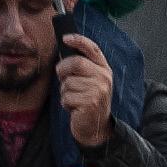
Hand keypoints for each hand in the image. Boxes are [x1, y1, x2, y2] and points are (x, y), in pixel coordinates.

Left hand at [57, 30, 116, 148]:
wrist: (96, 127)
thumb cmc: (88, 100)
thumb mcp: (90, 81)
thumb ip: (81, 67)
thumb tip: (64, 52)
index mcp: (104, 69)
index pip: (92, 48)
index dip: (78, 41)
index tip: (65, 38)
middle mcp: (104, 77)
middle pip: (76, 63)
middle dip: (63, 70)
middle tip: (62, 78)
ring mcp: (98, 90)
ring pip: (68, 82)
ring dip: (64, 91)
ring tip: (74, 98)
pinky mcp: (90, 103)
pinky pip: (66, 96)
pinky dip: (65, 103)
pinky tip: (74, 108)